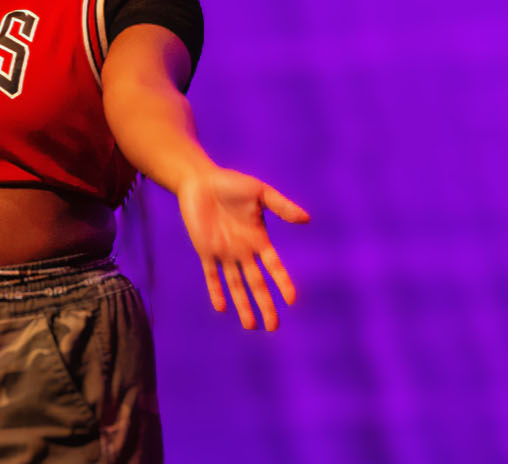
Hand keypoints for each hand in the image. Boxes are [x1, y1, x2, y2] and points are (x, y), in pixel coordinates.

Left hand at [176, 165, 309, 330]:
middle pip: (257, 284)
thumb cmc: (231, 183)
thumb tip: (307, 219)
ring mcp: (224, 253)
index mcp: (259, 239)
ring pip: (236, 285)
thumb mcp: (261, 192)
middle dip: (265, 305)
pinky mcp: (206, 251)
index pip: (275, 267)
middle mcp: (244, 251)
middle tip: (273, 327)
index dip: (283, 283)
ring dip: (243, 305)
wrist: (200, 180)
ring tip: (251, 326)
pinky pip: (212, 276)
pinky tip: (222, 308)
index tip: (291, 300)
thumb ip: (282, 206)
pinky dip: (216, 291)